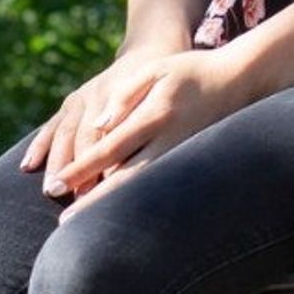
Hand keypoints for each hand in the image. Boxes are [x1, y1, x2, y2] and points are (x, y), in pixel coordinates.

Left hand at [28, 47, 250, 215]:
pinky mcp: (188, 162)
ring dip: (113, 206)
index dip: (82, 168)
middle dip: (93, 202)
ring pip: (141, 188)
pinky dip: (135, 201)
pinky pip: (157, 185)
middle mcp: (167, 141)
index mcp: (155, 115)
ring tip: (86, 224)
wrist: (238, 81)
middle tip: (64, 222)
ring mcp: (180, 155)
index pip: (110, 147)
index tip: (56, 185)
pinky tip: (118, 212)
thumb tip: (98, 125)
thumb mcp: (155, 69)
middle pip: (124, 179)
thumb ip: (124, 95)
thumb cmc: (190, 71)